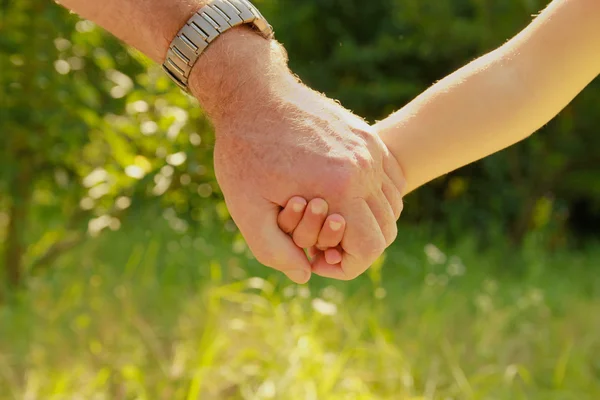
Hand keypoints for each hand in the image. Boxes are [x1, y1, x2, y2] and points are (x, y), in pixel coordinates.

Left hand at [190, 28, 404, 282]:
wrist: (253, 94)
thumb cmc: (245, 151)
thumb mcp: (246, 208)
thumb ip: (274, 252)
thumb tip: (304, 274)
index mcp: (340, 188)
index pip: (371, 247)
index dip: (349, 266)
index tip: (321, 260)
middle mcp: (364, 168)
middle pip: (386, 229)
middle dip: (359, 246)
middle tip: (326, 244)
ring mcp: (369, 149)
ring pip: (392, 204)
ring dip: (369, 221)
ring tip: (335, 221)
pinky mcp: (367, 136)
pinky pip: (390, 177)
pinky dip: (377, 196)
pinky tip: (347, 198)